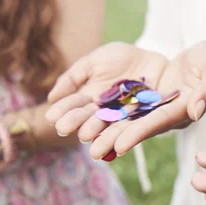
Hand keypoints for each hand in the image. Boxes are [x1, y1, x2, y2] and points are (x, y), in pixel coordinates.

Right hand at [44, 41, 167, 138]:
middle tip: (64, 129)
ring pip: (112, 127)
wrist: (154, 58)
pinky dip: (128, 136)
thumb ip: (74, 77)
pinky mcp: (145, 120)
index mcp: (91, 98)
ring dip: (100, 136)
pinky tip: (118, 146)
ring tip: (87, 141)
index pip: (75, 105)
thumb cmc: (123, 59)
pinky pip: (137, 128)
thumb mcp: (94, 61)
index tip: (52, 117)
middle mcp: (106, 111)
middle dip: (78, 123)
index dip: (64, 111)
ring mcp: (125, 116)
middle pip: (91, 118)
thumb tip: (52, 97)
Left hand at [45, 41, 205, 159]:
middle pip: (136, 126)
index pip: (158, 123)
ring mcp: (149, 106)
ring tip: (77, 137)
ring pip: (122, 117)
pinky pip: (117, 103)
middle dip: (114, 138)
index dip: (139, 134)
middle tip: (92, 152)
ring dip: (101, 127)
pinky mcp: (139, 97)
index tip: (120, 146)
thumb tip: (196, 110)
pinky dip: (99, 109)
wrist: (202, 58)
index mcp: (181, 111)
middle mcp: (162, 113)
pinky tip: (80, 114)